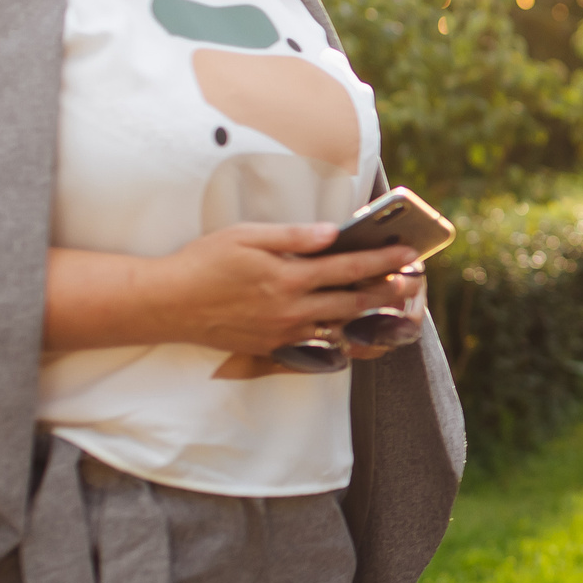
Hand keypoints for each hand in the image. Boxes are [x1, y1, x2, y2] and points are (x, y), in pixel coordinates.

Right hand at [43, 224, 418, 356]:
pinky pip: (319, 347)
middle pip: (354, 301)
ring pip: (341, 328)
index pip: (348, 267)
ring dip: (373, 319)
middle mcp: (291, 309)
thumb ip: (293, 236)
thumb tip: (332, 233)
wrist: (169, 305)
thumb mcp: (246, 237)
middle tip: (414, 283)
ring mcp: (284, 333)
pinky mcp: (274, 349)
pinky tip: (358, 336)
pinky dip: (344, 342)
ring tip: (398, 310)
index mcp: (287, 276)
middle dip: (389, 291)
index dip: (382, 260)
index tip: (408, 254)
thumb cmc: (204, 263)